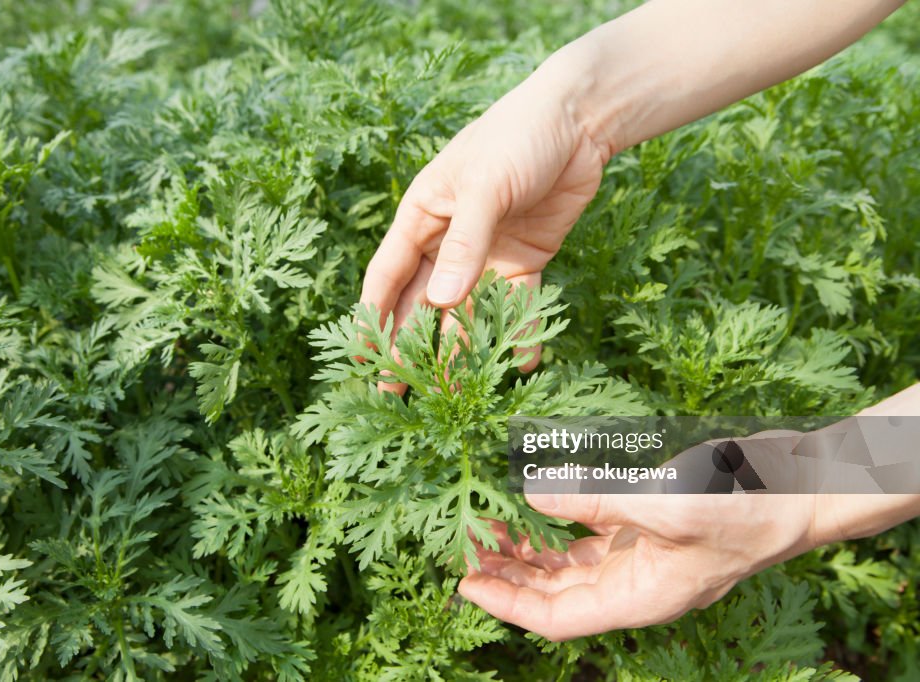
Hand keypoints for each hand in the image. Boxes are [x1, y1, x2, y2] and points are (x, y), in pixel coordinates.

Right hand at [360, 65, 608, 390]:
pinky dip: (518, 332)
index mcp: (423, 217)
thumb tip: (441, 302)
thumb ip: (465, 245)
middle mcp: (448, 242)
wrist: (580, 121)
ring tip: (455, 391)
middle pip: (420, 304)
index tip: (360, 358)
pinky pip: (516, 305)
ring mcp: (487, 256)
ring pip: (467, 312)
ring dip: (461, 349)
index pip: (388, 276)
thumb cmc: (517, 136)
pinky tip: (519, 362)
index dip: (373, 317)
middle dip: (408, 347)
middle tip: (395, 391)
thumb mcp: (485, 186)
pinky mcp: (525, 262)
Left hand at [457, 493, 819, 640]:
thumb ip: (594, 500)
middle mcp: (634, 585)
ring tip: (487, 524)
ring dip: (528, 550)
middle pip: (554, 594)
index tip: (463, 582)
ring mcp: (641, 558)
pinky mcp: (646, 529)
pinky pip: (588, 536)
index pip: (556, 618)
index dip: (506, 603)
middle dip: (507, 573)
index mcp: (639, 597)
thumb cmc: (744, 505)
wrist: (799, 487)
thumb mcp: (665, 503)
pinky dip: (557, 525)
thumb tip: (531, 495)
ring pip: (567, 566)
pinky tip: (533, 506)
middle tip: (464, 544)